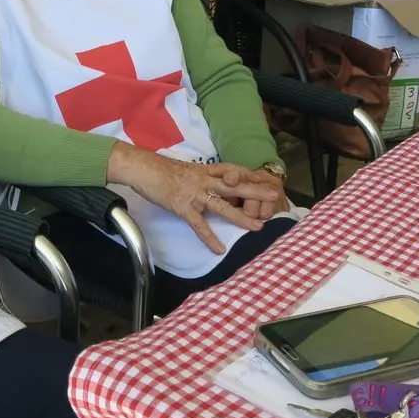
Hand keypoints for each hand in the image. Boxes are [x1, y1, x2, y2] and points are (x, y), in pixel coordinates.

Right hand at [107, 145, 279, 253]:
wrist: (143, 169)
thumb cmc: (162, 170)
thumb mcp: (188, 170)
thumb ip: (203, 177)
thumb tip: (214, 185)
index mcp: (206, 170)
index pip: (233, 170)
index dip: (251, 175)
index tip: (267, 179)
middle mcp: (204, 180)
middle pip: (235, 185)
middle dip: (256, 191)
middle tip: (275, 196)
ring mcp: (194, 194)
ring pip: (222, 206)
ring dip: (241, 217)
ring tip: (257, 227)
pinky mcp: (183, 206)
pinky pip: (199, 225)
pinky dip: (209, 237)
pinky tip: (218, 249)